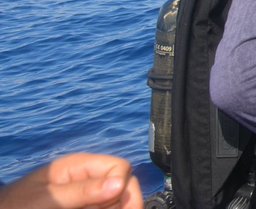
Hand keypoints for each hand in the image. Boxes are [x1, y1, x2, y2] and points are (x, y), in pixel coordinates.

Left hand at [0, 153, 142, 208]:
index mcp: (79, 167)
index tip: (109, 204)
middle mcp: (88, 180)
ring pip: (118, 203)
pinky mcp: (85, 207)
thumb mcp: (48, 199)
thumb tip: (120, 182)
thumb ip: (82, 191)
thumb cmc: (15, 207)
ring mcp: (88, 198)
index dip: (121, 184)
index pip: (120, 167)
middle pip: (124, 187)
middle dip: (120, 203)